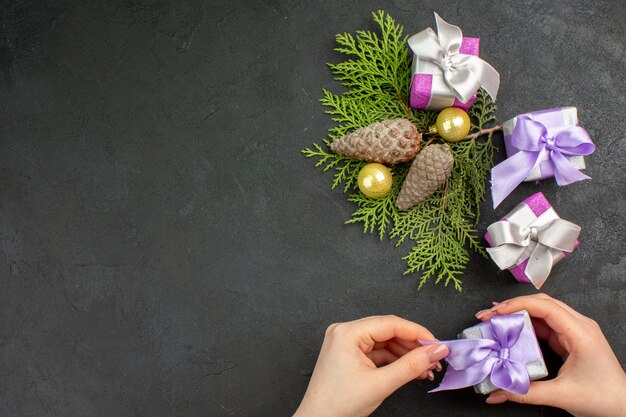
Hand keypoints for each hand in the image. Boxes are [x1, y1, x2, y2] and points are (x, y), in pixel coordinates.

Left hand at [293, 315, 448, 416]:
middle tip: (434, 358)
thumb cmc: (338, 404)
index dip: (417, 333)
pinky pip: (376, 351)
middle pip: (388, 331)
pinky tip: (410, 371)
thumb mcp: (381, 383)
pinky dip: (393, 361)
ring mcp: (345, 342)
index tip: (437, 343)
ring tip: (425, 369)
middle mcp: (344, 332)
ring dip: (405, 355)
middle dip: (412, 346)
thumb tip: (435, 350)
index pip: (390, 324)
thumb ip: (412, 365)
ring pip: (384, 342)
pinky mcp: (348, 354)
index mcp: (347, 333)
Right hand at [475, 294, 625, 416]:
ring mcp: (576, 330)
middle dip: (512, 306)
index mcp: (580, 333)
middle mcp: (579, 325)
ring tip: (495, 321)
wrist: (624, 408)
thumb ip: (524, 392)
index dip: (516, 305)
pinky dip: (527, 325)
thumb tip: (494, 394)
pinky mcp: (571, 338)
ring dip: (518, 314)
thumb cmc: (602, 399)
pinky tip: (512, 331)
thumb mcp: (560, 396)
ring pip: (542, 311)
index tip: (494, 313)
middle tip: (488, 316)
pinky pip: (545, 324)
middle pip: (541, 303)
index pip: (544, 306)